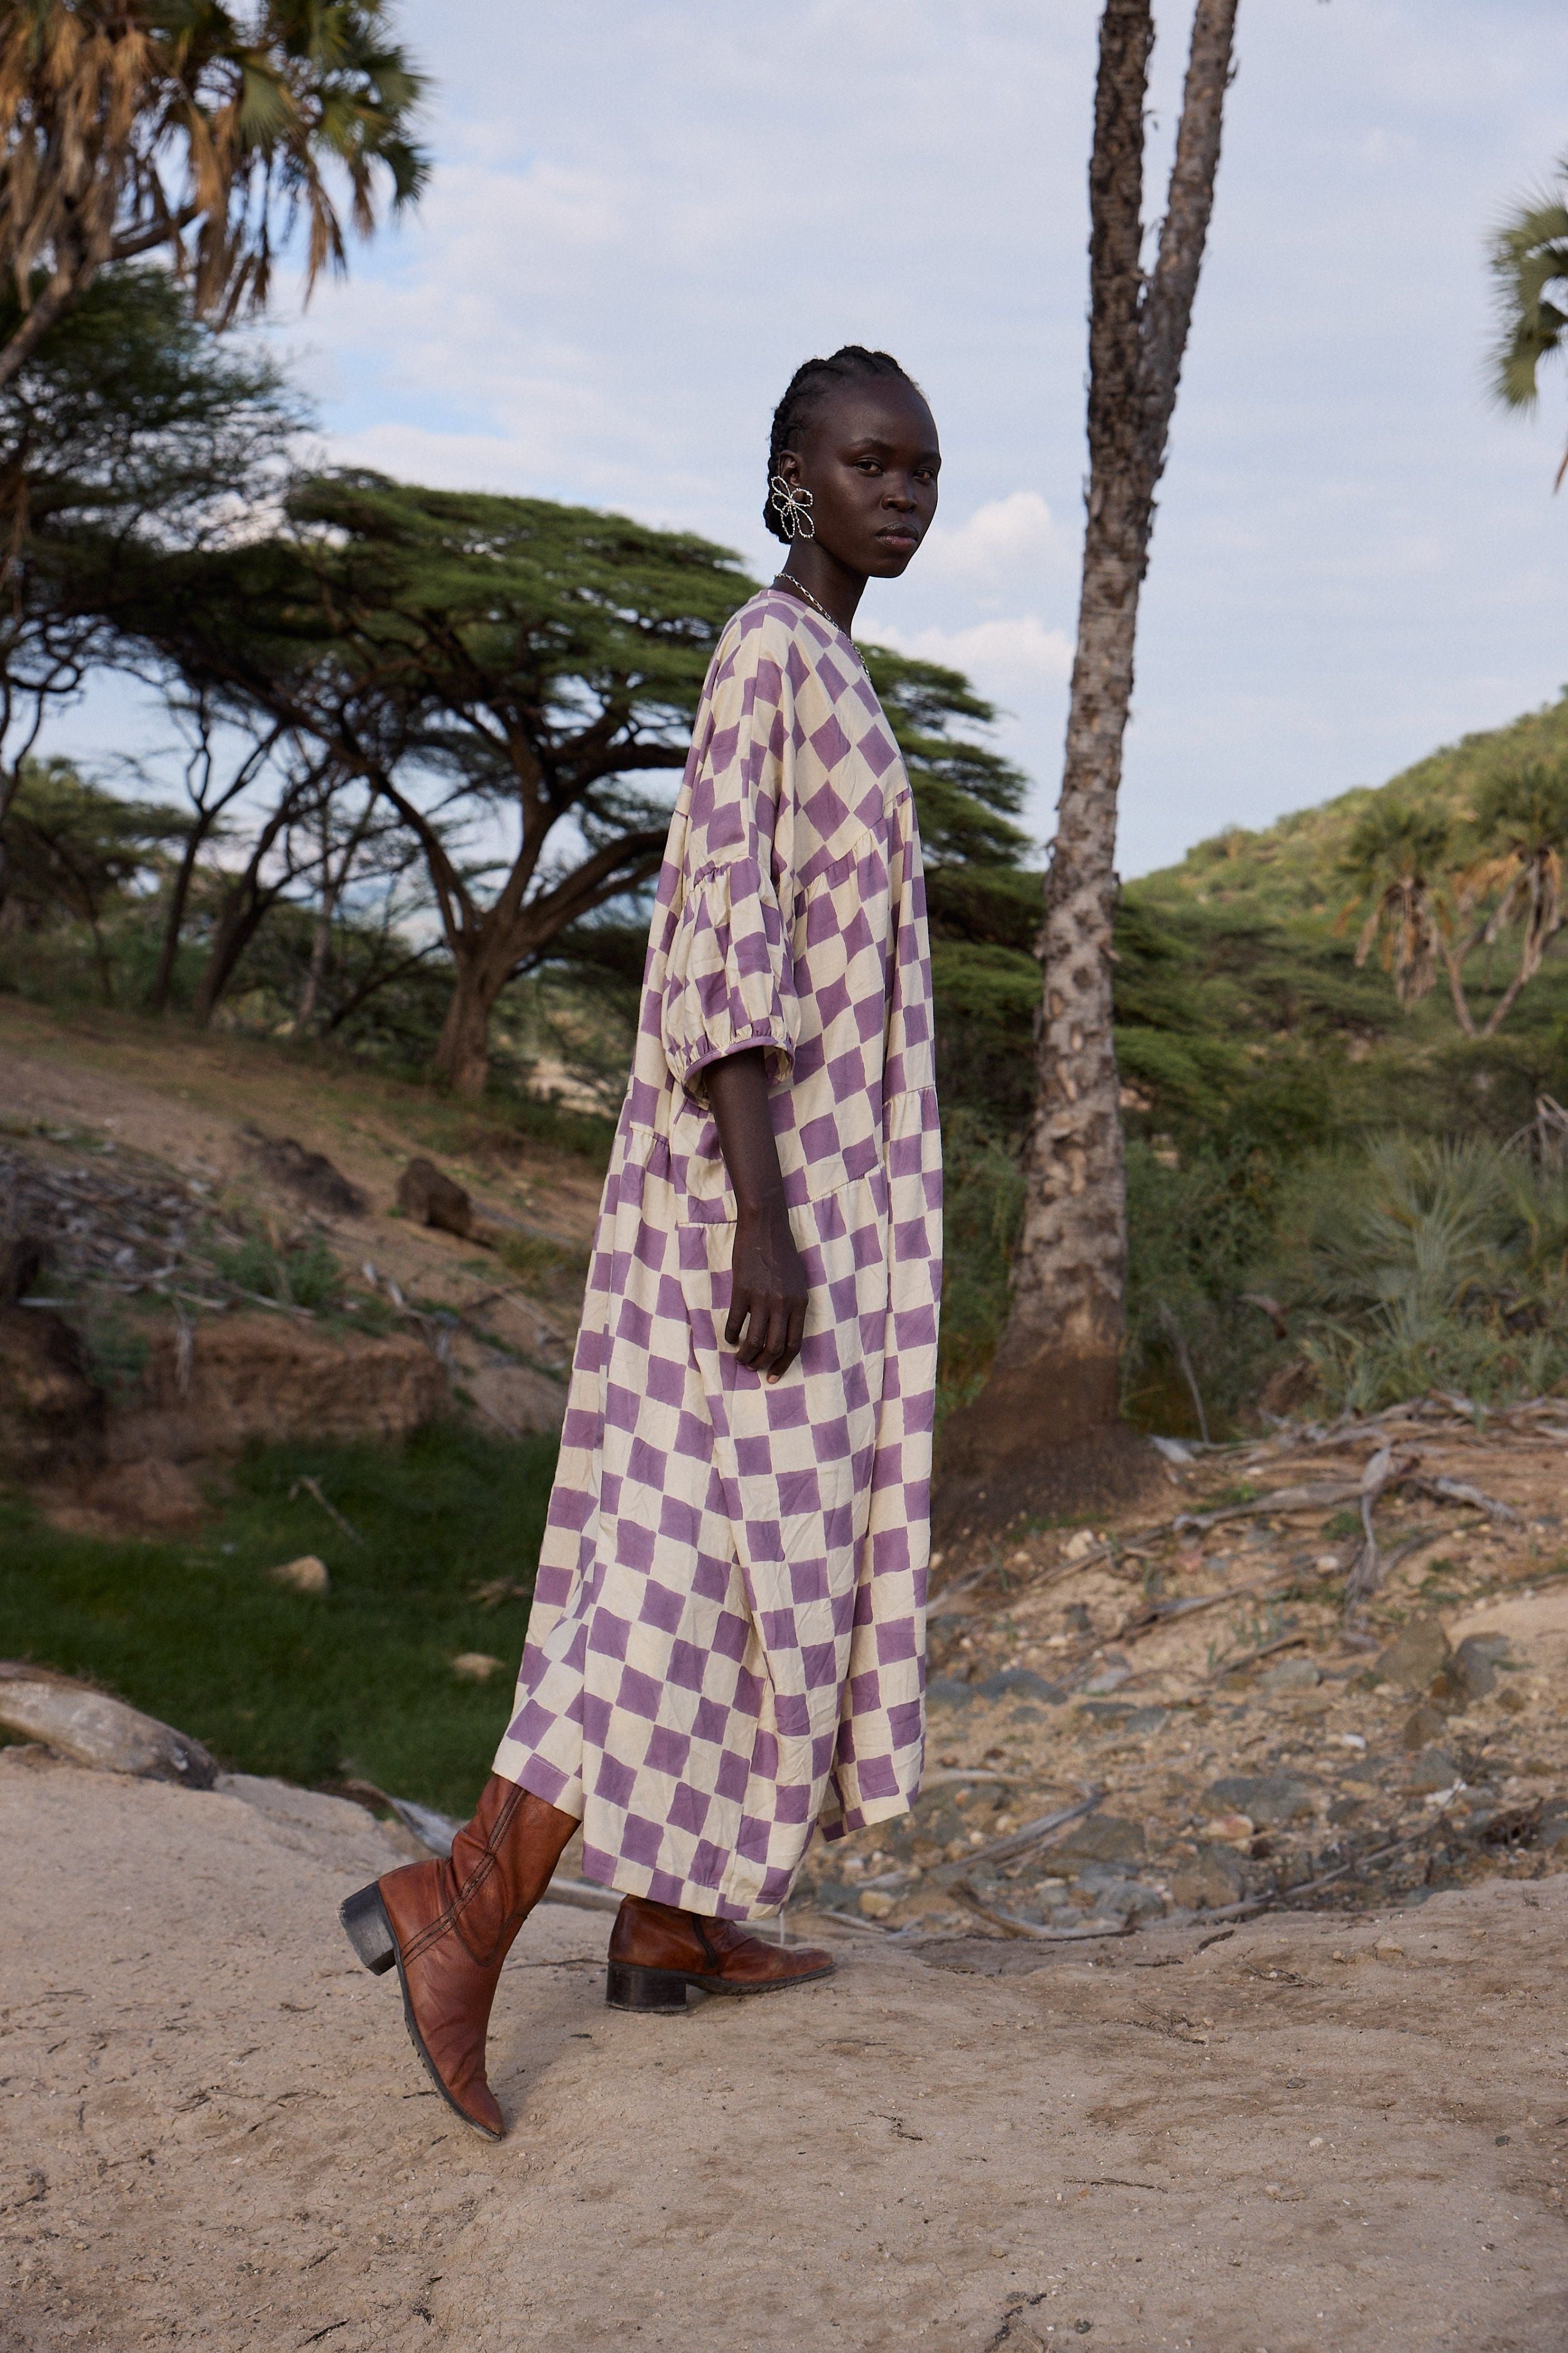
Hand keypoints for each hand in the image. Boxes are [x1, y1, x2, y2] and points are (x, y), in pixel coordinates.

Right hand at [725, 1198, 807, 1380]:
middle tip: (752, 1367)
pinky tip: (728, 1338)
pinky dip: (729, 1335)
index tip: (773, 1376)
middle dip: (761, 1364)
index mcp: (800, 1303)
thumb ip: (793, 1307)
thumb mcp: (798, 1282)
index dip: (783, 1365)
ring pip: (754, 1341)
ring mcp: (762, 1298)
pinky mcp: (742, 1291)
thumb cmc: (782, 1253)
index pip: (794, 1345)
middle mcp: (784, 1304)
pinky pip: (734, 1323)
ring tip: (739, 1358)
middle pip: (774, 1348)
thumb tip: (782, 1333)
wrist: (765, 1227)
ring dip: (745, 1355)